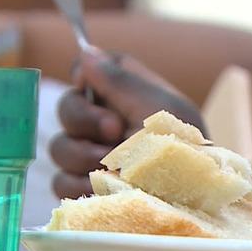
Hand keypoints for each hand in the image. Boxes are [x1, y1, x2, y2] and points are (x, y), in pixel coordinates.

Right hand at [51, 49, 206, 198]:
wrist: (192, 199)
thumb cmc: (186, 149)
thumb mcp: (158, 107)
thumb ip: (121, 80)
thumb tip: (87, 51)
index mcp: (128, 96)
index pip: (90, 69)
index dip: (84, 74)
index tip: (88, 83)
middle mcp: (108, 122)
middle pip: (66, 106)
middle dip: (85, 118)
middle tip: (116, 131)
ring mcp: (95, 158)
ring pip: (59, 147)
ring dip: (85, 155)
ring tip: (117, 167)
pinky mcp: (88, 189)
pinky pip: (61, 182)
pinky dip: (80, 183)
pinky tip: (106, 187)